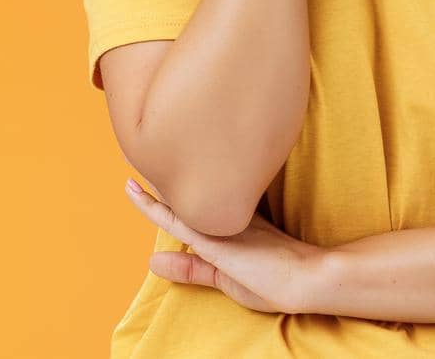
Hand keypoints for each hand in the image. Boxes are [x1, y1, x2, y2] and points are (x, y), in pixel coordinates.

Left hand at [122, 177, 332, 314]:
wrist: (306, 279)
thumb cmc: (271, 281)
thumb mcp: (222, 278)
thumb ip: (191, 268)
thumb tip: (153, 260)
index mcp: (221, 226)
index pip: (184, 208)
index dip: (163, 193)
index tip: (141, 177)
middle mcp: (217, 219)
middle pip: (180, 196)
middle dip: (156, 178)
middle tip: (133, 152)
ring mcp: (218, 224)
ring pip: (176, 201)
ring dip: (151, 184)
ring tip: (129, 160)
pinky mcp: (217, 237)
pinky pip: (178, 220)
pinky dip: (154, 208)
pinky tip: (136, 192)